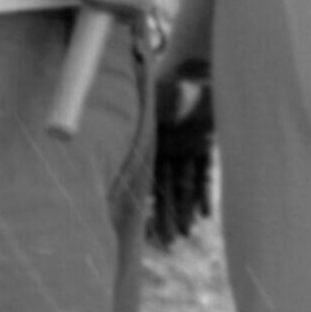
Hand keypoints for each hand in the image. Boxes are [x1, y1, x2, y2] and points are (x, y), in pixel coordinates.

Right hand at [149, 57, 213, 246]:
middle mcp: (166, 148)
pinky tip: (203, 215)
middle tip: (165, 242)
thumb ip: (139, 118)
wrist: (199, 69)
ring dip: (184, 209)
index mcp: (151, 142)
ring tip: (183, 235)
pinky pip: (203, 174)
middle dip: (165, 216)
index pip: (147, 180)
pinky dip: (203, 194)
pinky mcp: (203, 145)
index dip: (147, 205)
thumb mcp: (156, 102)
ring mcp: (185, 147)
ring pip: (184, 186)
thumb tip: (107, 130)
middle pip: (165, 189)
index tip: (143, 230)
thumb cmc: (174, 85)